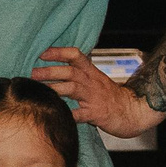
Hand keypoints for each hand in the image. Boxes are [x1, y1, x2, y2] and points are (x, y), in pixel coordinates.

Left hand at [33, 47, 163, 136]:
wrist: (133, 112)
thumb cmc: (109, 97)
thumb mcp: (96, 81)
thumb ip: (78, 74)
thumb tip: (51, 70)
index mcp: (91, 72)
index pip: (75, 56)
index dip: (59, 52)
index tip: (42, 53)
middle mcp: (92, 82)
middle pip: (70, 72)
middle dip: (50, 71)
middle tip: (32, 73)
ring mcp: (94, 98)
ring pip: (73, 88)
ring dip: (54, 88)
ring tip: (38, 90)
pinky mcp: (96, 114)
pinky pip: (80, 114)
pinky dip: (67, 114)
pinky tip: (55, 114)